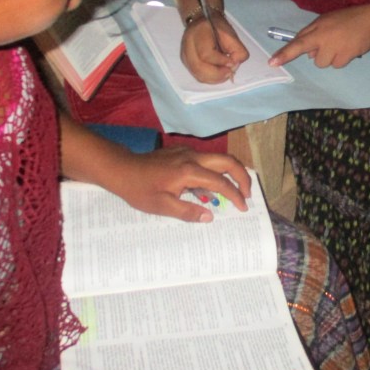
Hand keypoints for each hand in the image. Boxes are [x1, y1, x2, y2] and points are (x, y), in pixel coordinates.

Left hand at [108, 146, 250, 221]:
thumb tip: (209, 217)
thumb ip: (187, 212)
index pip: (221, 182)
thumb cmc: (140, 190)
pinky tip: (210, 186)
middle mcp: (192, 157)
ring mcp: (187, 152)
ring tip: (234, 191)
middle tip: (248, 193)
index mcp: (189, 171)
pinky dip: (216, 171)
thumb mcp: (162, 206)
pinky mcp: (182, 152)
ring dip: (230, 172)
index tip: (242, 208)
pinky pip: (206, 160)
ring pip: (218, 158)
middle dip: (242, 176)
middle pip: (227, 161)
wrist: (122, 169)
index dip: (235, 195)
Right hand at [180, 14, 249, 82]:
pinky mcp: (187, 63)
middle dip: (217, 74)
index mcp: (198, 33)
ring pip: (198, 74)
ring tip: (226, 74)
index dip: (220, 61)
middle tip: (230, 72)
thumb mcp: (231, 34)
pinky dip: (211, 79)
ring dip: (215, 78)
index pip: (205, 54)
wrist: (201, 22)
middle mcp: (188, 45)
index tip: (232, 61)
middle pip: (198, 67)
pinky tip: (219, 75)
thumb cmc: (217, 27)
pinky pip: (198, 76)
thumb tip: (234, 65)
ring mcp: (185, 55)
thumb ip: (237, 49)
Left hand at [268, 6, 369, 68]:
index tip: (272, 63)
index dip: (285, 54)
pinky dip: (343, 59)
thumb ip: (312, 35)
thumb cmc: (345, 20)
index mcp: (316, 30)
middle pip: (314, 59)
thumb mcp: (325, 21)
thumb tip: (308, 54)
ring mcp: (335, 49)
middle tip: (333, 41)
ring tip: (342, 44)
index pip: (297, 43)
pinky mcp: (346, 56)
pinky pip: (338, 65)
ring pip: (325, 63)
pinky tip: (349, 48)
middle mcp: (323, 40)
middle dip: (321, 54)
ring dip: (332, 57)